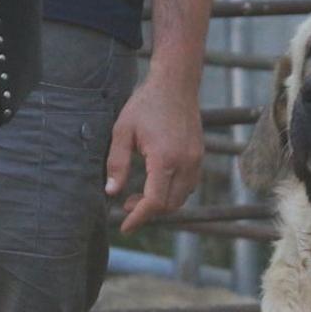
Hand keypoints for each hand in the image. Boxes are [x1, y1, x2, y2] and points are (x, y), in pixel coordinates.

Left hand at [106, 71, 203, 232]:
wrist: (176, 84)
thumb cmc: (145, 104)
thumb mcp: (122, 131)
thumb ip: (117, 164)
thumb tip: (111, 192)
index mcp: (164, 159)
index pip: (155, 202)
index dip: (139, 218)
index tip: (125, 227)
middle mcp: (185, 163)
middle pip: (170, 205)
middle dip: (148, 211)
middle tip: (126, 204)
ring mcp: (195, 161)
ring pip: (181, 198)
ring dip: (161, 203)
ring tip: (139, 196)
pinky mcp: (199, 156)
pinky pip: (189, 186)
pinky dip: (173, 193)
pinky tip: (156, 183)